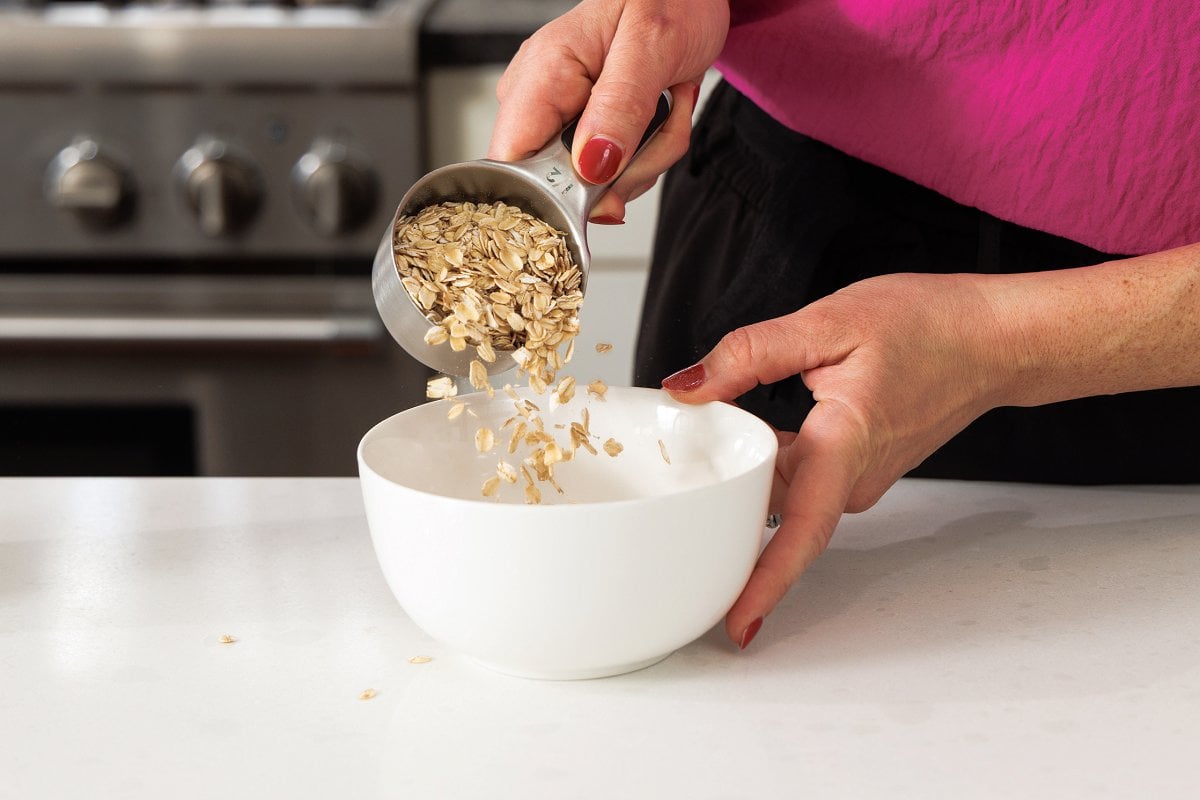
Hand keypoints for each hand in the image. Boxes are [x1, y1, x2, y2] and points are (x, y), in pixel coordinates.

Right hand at [488, 0, 728, 222]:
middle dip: (622, 174)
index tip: (604, 187)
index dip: (552, 193)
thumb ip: (620, 107)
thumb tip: (590, 166)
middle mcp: (543, 99)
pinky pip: (614, 174)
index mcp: (543, 73)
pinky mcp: (588, 132)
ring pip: (595, 186)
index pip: (511, 162)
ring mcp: (564, 118)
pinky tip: (661, 113)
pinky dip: (649, 155)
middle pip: (560, 185)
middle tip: (656, 125)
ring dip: (645, 161)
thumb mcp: (652, 46)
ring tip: (665, 106)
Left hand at [661, 273, 1012, 647]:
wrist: (993, 340)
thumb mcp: (829, 323)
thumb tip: (687, 387)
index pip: (801, 531)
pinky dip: (768, 464)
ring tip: (695, 453)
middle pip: (774, 515)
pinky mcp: (858, 469)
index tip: (735, 622)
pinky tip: (744, 429)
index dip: (766, 582)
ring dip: (743, 484)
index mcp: (845, 445)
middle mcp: (853, 478)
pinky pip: (800, 479)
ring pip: (783, 495)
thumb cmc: (930, 327)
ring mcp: (858, 479)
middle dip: (724, 515)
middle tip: (671, 495)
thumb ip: (750, 354)